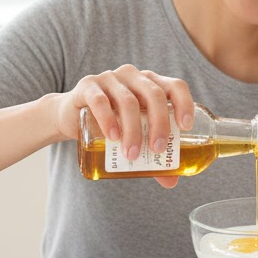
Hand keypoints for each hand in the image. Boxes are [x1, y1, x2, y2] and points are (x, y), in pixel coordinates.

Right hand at [49, 64, 193, 187]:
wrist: (71, 116)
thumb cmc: (111, 124)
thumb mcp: (134, 135)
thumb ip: (152, 154)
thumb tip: (172, 181)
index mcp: (150, 83)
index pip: (175, 86)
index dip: (184, 104)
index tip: (185, 128)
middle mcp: (133, 76)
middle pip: (154, 94)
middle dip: (159, 124)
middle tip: (156, 150)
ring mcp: (110, 78)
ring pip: (128, 101)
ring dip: (133, 130)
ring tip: (131, 154)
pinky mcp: (87, 86)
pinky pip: (100, 101)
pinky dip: (108, 120)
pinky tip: (113, 137)